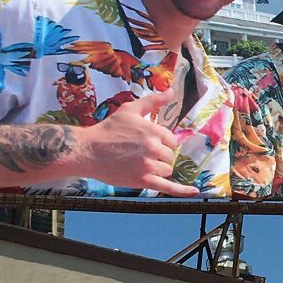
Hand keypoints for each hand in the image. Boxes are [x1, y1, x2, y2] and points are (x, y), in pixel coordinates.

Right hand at [81, 90, 198, 195]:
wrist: (88, 150)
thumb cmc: (108, 129)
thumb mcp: (130, 109)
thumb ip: (154, 101)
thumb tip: (172, 91)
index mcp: (154, 130)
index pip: (171, 140)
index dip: (161, 143)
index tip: (147, 144)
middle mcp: (154, 147)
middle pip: (169, 156)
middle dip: (158, 156)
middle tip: (138, 154)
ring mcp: (149, 166)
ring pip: (167, 170)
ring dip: (157, 169)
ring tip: (137, 164)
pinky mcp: (143, 181)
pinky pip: (168, 187)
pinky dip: (182, 190)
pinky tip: (194, 191)